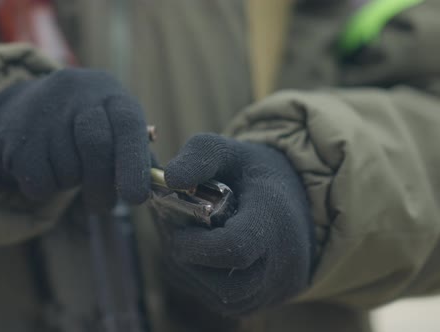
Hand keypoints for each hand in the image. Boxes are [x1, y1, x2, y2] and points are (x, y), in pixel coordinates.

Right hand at [0, 68, 150, 209]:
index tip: (136, 197)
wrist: (26, 107)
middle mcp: (78, 94)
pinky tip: (46, 169)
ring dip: (72, 183)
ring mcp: (44, 110)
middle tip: (103, 205)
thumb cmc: (86, 127)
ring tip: (68, 168)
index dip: (133, 163)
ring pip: (67, 167)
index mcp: (111, 94)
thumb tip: (160, 186)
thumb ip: (138, 156)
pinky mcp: (16, 133)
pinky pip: (39, 180)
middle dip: (102, 185)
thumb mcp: (115, 128)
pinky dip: (47, 187)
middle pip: (95, 145)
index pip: (127, 124)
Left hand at [156, 133, 313, 315]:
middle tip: (176, 229)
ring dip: (188, 268)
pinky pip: (215, 299)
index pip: (237, 248)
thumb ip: (199, 156)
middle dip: (190, 257)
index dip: (199, 243)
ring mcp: (268, 291)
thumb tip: (170, 179)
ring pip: (217, 296)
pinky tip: (193, 249)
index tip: (181, 224)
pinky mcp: (254, 302)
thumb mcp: (230, 152)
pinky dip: (194, 276)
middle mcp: (280, 267)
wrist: (289, 205)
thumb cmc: (253, 176)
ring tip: (184, 235)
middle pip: (226, 286)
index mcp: (276, 223)